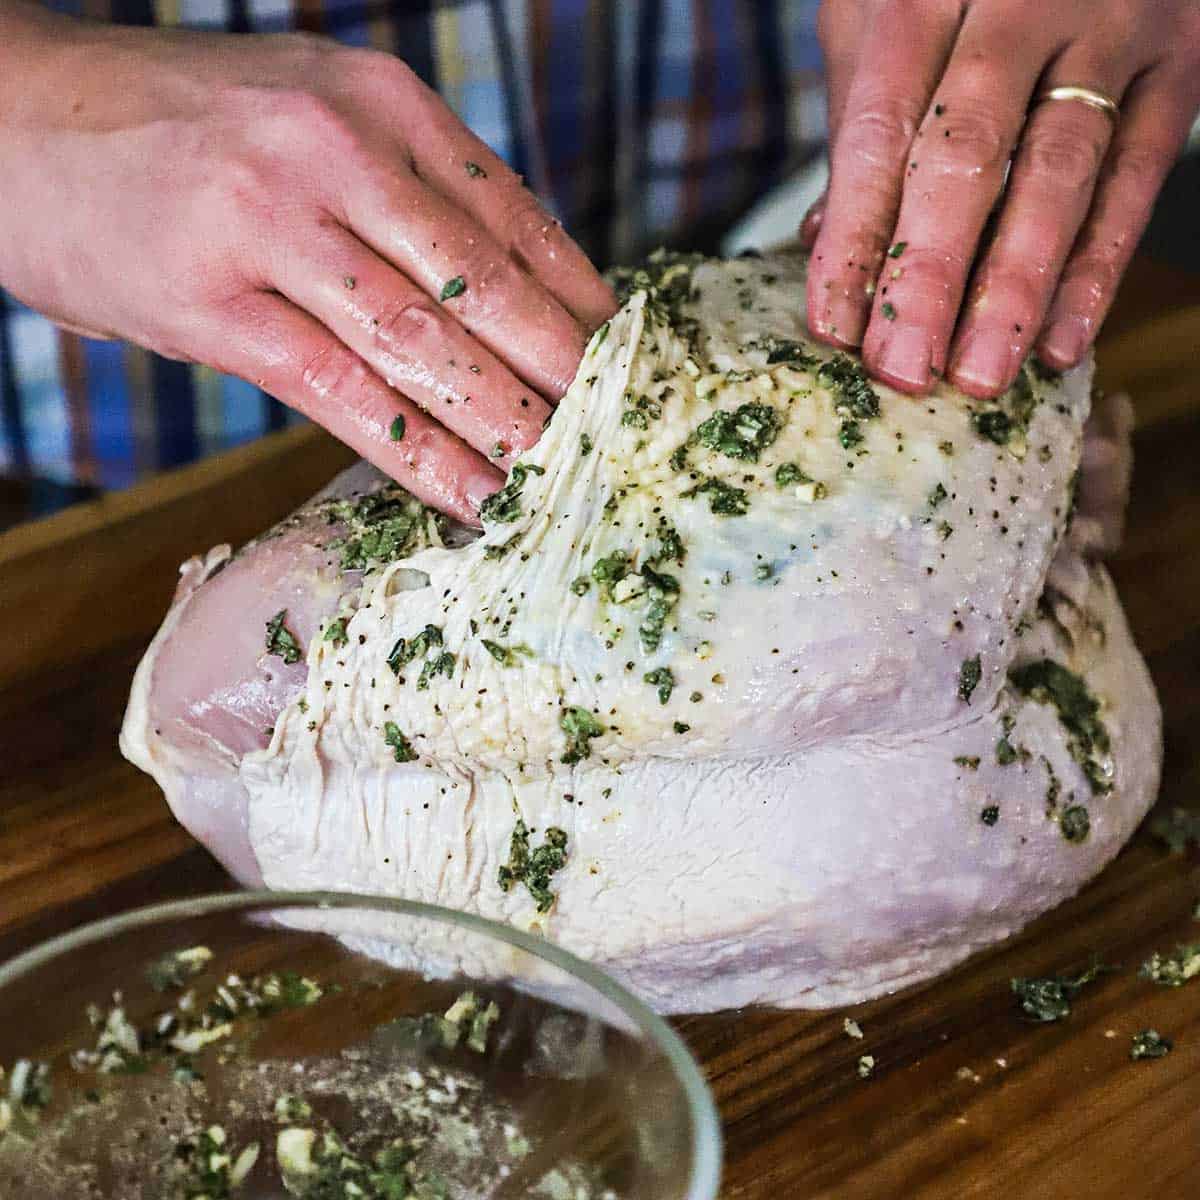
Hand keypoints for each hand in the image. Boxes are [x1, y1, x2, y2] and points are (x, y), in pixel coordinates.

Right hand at [0, 4, 614, 521]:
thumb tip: (513, 287)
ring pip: (425, 346)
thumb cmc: (182, 130)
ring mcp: (271, 224)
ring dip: (507, 425)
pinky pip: (344, 396)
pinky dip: (419, 455)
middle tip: (622, 436)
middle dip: (564, 374)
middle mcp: (335, 149)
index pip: (516, 219)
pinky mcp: (214, 304)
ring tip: (565, 480)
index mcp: (379, 101)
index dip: (583, 303)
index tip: (628, 366)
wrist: (16, 115)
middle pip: (486, 287)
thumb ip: (409, 188)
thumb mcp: (314, 116)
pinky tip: (471, 495)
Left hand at [803, 0, 1199, 396]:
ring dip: (1014, 291)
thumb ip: (862, 117)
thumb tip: (825, 239)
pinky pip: (1138, 179)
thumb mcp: (884, 15)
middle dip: (929, 278)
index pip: (880, 131)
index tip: (835, 329)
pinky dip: (1098, 269)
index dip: (856, 237)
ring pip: (1060, 174)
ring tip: (978, 379)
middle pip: (967, 155)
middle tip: (903, 372)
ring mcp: (1111, 30)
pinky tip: (1061, 344)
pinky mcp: (1177, 66)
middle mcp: (1020, 3)